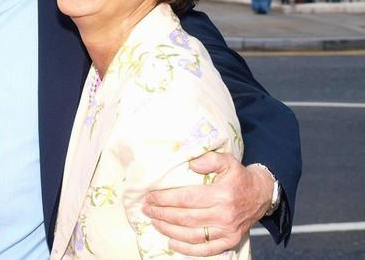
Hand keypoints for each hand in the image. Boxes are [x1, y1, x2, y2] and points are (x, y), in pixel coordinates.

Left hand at [142, 152, 273, 255]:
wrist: (262, 194)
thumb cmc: (239, 176)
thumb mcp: (227, 160)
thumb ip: (209, 159)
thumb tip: (191, 165)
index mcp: (222, 194)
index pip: (187, 198)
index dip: (165, 199)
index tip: (150, 197)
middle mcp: (224, 215)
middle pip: (186, 218)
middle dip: (162, 214)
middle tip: (147, 209)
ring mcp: (227, 231)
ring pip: (192, 235)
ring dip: (169, 230)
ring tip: (154, 222)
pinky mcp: (230, 241)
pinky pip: (206, 249)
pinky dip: (187, 249)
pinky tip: (171, 242)